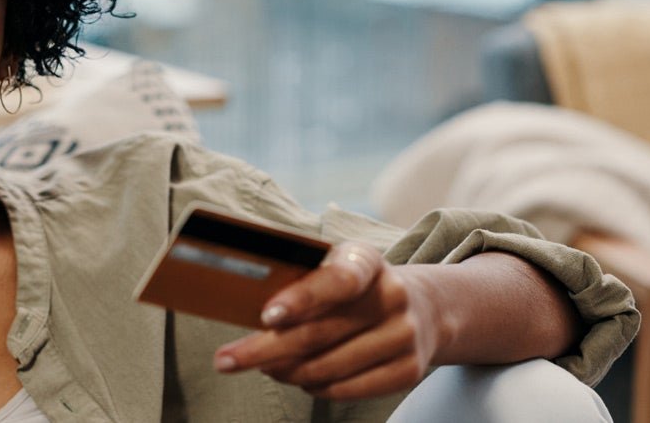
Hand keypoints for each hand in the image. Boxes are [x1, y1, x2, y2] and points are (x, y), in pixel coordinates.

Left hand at [212, 243, 442, 399]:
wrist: (423, 308)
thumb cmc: (354, 289)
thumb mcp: (334, 269)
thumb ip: (300, 282)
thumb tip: (244, 307)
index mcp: (366, 261)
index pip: (336, 280)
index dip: (301, 299)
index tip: (266, 317)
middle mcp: (392, 295)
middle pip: (318, 333)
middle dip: (264, 350)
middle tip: (225, 360)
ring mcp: (404, 335)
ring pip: (328, 367)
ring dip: (286, 372)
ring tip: (265, 366)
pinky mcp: (408, 370)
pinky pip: (347, 389)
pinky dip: (314, 386)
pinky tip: (299, 378)